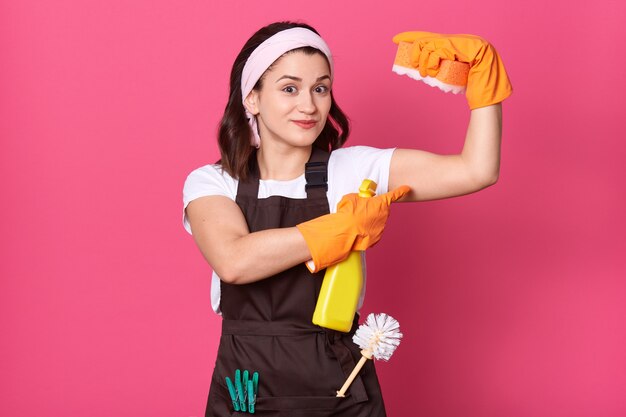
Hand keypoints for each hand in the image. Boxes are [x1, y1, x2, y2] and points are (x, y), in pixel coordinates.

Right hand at [296, 185, 409, 271]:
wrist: (345, 232)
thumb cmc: (348, 214)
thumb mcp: (352, 198)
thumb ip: (359, 198)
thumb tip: (358, 201)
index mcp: (381, 203)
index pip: (394, 194)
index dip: (401, 191)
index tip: (406, 188)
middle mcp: (384, 215)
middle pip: (382, 209)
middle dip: (374, 209)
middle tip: (362, 210)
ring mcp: (381, 227)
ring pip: (377, 221)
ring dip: (369, 220)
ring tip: (356, 221)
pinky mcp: (377, 238)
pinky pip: (373, 232)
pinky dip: (367, 230)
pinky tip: (357, 230)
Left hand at [392, 31, 511, 108]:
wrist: (491, 92)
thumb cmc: (473, 88)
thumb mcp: (451, 77)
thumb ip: (440, 72)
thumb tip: (421, 74)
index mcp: (455, 44)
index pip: (430, 36)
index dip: (412, 36)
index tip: (395, 40)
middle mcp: (459, 39)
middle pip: (428, 38)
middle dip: (415, 50)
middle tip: (413, 65)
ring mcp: (463, 42)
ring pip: (432, 44)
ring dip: (423, 60)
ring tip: (424, 74)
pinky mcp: (466, 47)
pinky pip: (440, 49)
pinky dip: (432, 60)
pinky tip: (431, 71)